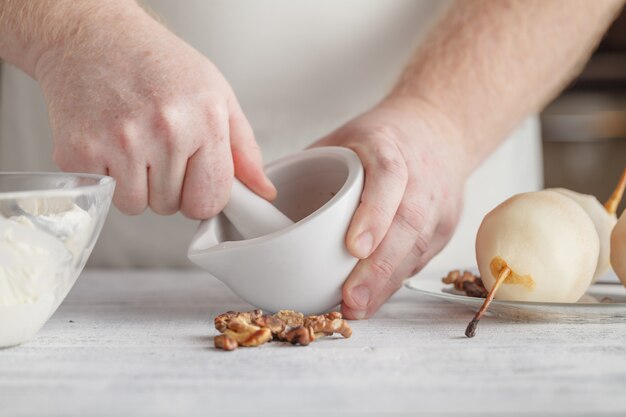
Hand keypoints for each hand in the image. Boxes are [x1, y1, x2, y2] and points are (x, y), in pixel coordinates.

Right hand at [34, 3, 274, 217]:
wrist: (92, 35)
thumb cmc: (156, 62)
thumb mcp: (216, 95)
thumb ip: (244, 149)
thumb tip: (263, 190)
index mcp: (204, 120)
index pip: (210, 201)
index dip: (201, 193)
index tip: (193, 176)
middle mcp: (165, 132)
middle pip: (172, 207)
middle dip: (167, 186)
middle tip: (157, 147)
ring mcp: (120, 143)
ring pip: (136, 206)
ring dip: (135, 185)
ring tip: (133, 143)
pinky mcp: (79, 151)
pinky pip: (104, 194)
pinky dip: (106, 176)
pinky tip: (109, 141)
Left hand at [312, 97, 466, 318]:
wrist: (437, 129)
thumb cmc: (380, 138)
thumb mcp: (341, 139)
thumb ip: (306, 167)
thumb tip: (253, 203)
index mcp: (388, 146)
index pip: (389, 177)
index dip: (374, 213)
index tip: (353, 248)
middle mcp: (419, 176)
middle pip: (407, 223)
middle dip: (379, 267)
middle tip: (351, 299)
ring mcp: (437, 203)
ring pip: (417, 248)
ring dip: (386, 283)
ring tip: (357, 307)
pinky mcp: (444, 227)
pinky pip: (420, 259)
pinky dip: (395, 281)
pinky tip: (373, 298)